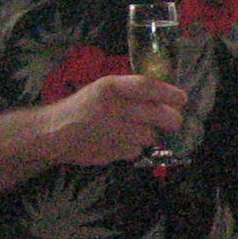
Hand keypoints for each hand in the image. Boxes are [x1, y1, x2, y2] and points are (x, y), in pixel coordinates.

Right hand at [47, 74, 186, 165]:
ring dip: (151, 135)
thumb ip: (130, 90)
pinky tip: (123, 142)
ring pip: (152, 136)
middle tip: (173, 121)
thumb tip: (163, 94)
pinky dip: (135, 148)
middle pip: (161, 115)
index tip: (183, 99)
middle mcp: (115, 108)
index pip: (150, 87)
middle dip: (173, 120)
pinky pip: (137, 151)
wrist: (54, 132)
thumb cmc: (82, 106)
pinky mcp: (114, 152)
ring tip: (138, 131)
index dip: (170, 93)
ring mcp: (115, 132)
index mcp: (111, 87)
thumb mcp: (102, 88)